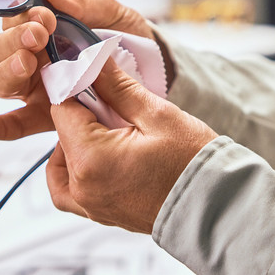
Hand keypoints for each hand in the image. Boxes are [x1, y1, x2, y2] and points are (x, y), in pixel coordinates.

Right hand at [0, 0, 159, 140]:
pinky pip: (14, 123)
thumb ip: (83, 4)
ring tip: (27, 64)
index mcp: (40, 30)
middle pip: (0, 49)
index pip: (14, 19)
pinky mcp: (44, 116)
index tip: (45, 16)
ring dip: (8, 71)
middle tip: (40, 36)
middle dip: (15, 40)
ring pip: (1, 81)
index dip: (22, 16)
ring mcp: (35, 88)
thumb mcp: (111, 13)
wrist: (152, 70)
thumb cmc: (125, 36)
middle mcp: (31, 59)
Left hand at [47, 59, 217, 233]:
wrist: (215, 205)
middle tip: (111, 104)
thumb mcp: (156, 114)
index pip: (63, 110)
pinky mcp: (100, 213)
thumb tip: (94, 60)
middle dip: (80, 114)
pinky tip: (95, 155)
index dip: (75, 86)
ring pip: (59, 166)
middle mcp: (83, 186)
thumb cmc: (192, 162)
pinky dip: (72, 172)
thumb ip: (118, 87)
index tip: (92, 76)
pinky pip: (69, 192)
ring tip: (104, 129)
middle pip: (61, 136)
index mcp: (92, 159)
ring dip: (71, 143)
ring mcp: (90, 205)